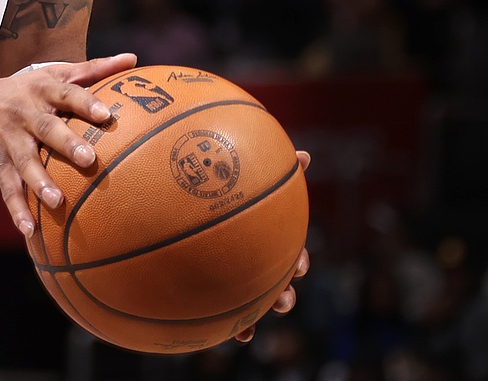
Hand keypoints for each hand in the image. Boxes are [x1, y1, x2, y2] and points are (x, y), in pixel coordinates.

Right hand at [0, 53, 136, 237]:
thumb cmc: (20, 92)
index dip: (85, 102)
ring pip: (24, 162)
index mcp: (42, 90)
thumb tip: (132, 59)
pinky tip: (30, 230)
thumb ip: (92, 69)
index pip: (66, 93)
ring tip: (56, 201)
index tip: (106, 113)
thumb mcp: (50, 75)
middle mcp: (24, 113)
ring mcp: (8, 139)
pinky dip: (17, 209)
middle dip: (66, 144)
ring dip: (39, 182)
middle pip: (47, 128)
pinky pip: (7, 188)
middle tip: (89, 158)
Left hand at [234, 150, 310, 343]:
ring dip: (254, 318)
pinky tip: (227, 333)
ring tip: (249, 330)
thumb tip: (306, 154)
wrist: (180, 207)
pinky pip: (225, 312)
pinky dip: (231, 326)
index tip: (298, 267)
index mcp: (267, 236)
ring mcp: (237, 276)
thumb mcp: (244, 171)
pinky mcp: (216, 288)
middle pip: (276, 283)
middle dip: (283, 296)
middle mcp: (256, 259)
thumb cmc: (222, 183)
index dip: (299, 261)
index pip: (292, 252)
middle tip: (281, 302)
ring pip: (253, 303)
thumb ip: (273, 168)